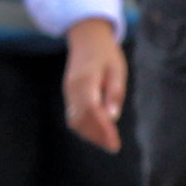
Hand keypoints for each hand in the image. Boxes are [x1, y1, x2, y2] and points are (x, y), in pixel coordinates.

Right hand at [63, 19, 126, 152]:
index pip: (91, 110)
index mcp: (85, 81)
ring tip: (107, 142)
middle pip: (81, 119)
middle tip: (113, 147)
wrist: (86, 39)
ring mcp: (68, 92)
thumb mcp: (117, 69)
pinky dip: (84, 128)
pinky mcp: (69, 95)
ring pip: (75, 121)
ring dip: (90, 134)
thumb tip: (112, 117)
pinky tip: (98, 132)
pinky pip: (73, 116)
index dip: (102, 129)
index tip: (114, 142)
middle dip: (97, 136)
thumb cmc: (106, 54)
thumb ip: (114, 92)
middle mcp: (72, 89)